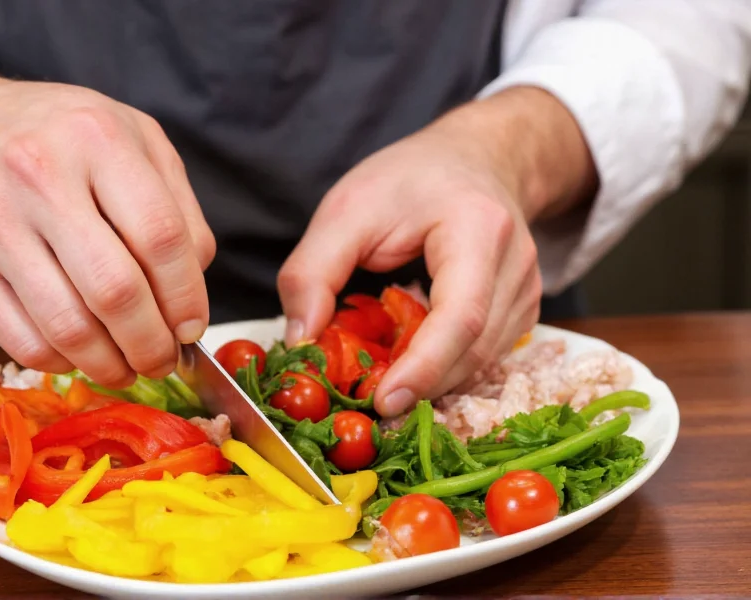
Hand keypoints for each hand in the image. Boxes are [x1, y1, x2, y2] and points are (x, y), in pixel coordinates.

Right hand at [0, 57, 215, 386]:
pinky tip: (80, 355)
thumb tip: (193, 287)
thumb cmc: (59, 137)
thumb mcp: (134, 140)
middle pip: (115, 291)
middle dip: (151, 344)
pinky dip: (62, 362)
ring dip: (109, 364)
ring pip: (67, 327)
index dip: (186, 296)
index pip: (160, 237)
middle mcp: (39, 174)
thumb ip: (178, 207)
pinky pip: (22, 339)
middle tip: (164, 359)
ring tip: (127, 367)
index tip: (192, 326)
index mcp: (98, 138)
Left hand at [278, 87, 596, 416]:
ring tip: (383, 380)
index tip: (384, 401)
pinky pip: (485, 356)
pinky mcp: (523, 309)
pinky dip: (446, 369)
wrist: (476, 158)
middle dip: (422, 385)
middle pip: (475, 350)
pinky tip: (411, 361)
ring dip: (432, 382)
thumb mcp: (347, 209)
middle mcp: (516, 264)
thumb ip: (313, 271)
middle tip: (367, 403)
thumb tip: (300, 341)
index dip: (425, 367)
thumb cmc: (410, 179)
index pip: (461, 315)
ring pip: (482, 362)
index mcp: (477, 229)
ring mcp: (526, 290)